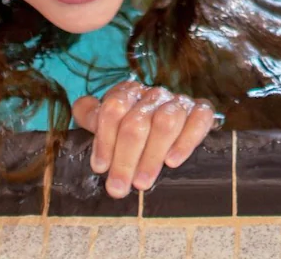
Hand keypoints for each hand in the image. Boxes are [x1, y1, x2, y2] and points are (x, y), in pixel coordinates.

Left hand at [71, 82, 214, 199]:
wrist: (177, 118)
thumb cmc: (136, 124)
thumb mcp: (112, 120)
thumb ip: (93, 116)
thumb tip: (79, 108)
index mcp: (129, 93)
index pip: (113, 109)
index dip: (105, 140)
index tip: (100, 168)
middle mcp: (154, 94)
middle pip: (137, 122)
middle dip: (125, 158)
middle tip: (119, 188)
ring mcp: (179, 102)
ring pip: (166, 123)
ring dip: (152, 156)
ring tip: (142, 183)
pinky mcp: (201, 110)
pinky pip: (198, 120)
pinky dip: (186, 141)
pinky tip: (173, 162)